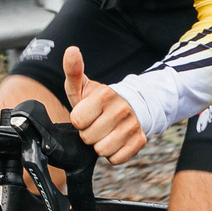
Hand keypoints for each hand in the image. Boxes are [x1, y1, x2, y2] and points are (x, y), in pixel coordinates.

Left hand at [63, 46, 145, 164]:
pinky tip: (115, 141)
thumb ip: (74, 71)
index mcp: (105, 95)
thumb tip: (71, 50)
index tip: (86, 114)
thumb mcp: (85, 86)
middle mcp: (121, 109)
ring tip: (105, 132)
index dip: (79, 120)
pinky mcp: (140, 141)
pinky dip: (113, 154)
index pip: (78, 121)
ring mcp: (132, 126)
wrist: (133, 105)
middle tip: (96, 124)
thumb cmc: (101, 100)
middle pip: (88, 138)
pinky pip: (116, 159)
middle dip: (89, 133)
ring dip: (100, 145)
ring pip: (102, 150)